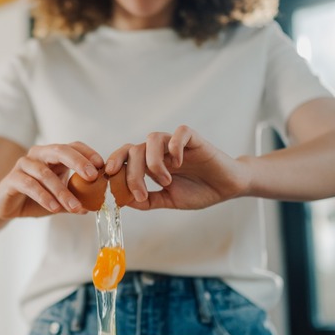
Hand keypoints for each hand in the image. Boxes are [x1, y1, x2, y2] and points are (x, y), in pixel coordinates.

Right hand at [0, 142, 103, 218]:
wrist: (4, 206)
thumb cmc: (33, 199)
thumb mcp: (58, 198)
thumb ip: (74, 199)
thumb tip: (95, 205)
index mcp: (51, 155)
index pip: (72, 146)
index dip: (87, 153)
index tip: (101, 166)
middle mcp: (37, 155)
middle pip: (59, 150)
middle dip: (78, 162)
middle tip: (93, 176)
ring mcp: (23, 165)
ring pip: (45, 173)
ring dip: (62, 191)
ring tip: (75, 207)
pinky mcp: (12, 179)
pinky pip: (30, 185)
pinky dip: (44, 197)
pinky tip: (54, 208)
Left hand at [105, 125, 250, 209]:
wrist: (226, 188)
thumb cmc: (198, 191)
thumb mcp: (168, 200)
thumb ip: (148, 200)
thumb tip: (123, 201)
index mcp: (150, 163)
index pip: (125, 156)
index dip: (113, 163)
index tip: (108, 180)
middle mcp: (160, 151)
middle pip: (134, 150)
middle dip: (132, 173)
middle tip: (140, 194)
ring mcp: (176, 144)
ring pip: (152, 139)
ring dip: (153, 163)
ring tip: (165, 181)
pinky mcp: (194, 139)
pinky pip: (179, 133)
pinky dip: (174, 147)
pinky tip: (179, 163)